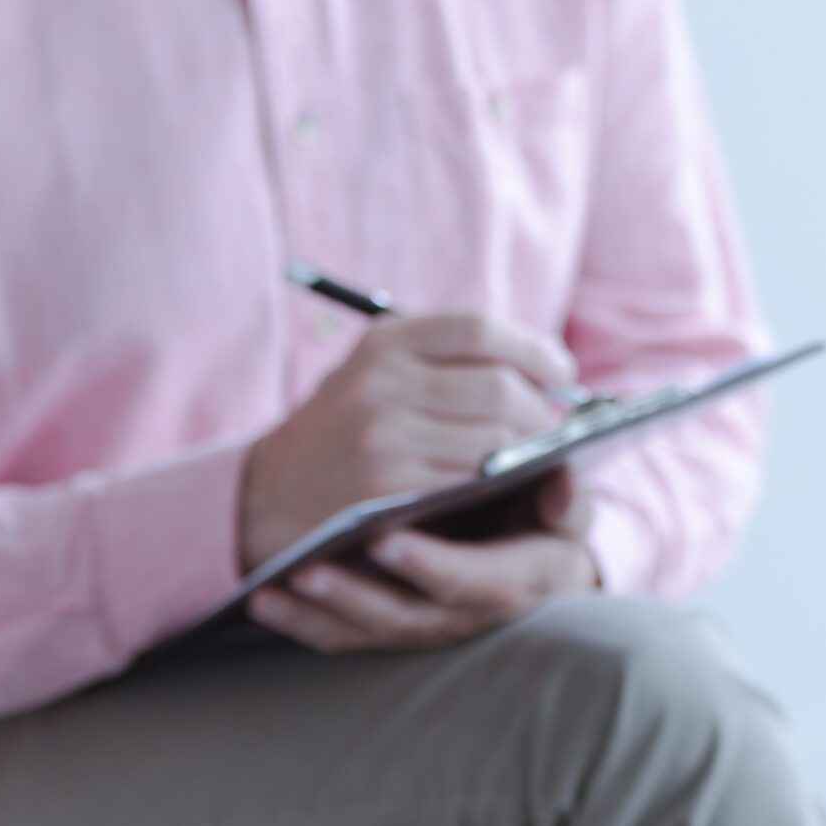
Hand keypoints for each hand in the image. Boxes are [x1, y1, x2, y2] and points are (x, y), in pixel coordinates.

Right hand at [239, 311, 577, 571]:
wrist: (263, 496)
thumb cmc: (339, 433)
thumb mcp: (373, 375)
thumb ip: (442, 363)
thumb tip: (541, 370)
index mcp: (383, 343)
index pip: (478, 328)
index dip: (534, 349)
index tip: (562, 371)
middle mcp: (382, 381)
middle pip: (499, 386)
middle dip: (543, 410)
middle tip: (556, 426)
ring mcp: (384, 435)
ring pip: (495, 438)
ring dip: (530, 450)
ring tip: (538, 455)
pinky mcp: (387, 487)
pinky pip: (471, 480)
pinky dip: (501, 482)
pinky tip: (507, 485)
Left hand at [249, 470, 601, 653]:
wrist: (531, 563)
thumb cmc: (542, 524)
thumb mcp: (565, 514)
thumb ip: (567, 501)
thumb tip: (564, 486)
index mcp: (510, 583)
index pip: (469, 583)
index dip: (430, 567)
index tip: (387, 540)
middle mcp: (462, 615)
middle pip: (405, 617)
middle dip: (355, 597)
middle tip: (309, 568)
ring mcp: (421, 625)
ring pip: (366, 631)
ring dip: (319, 612)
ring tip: (277, 584)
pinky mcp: (387, 627)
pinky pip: (339, 636)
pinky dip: (301, 623)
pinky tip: (263, 598)